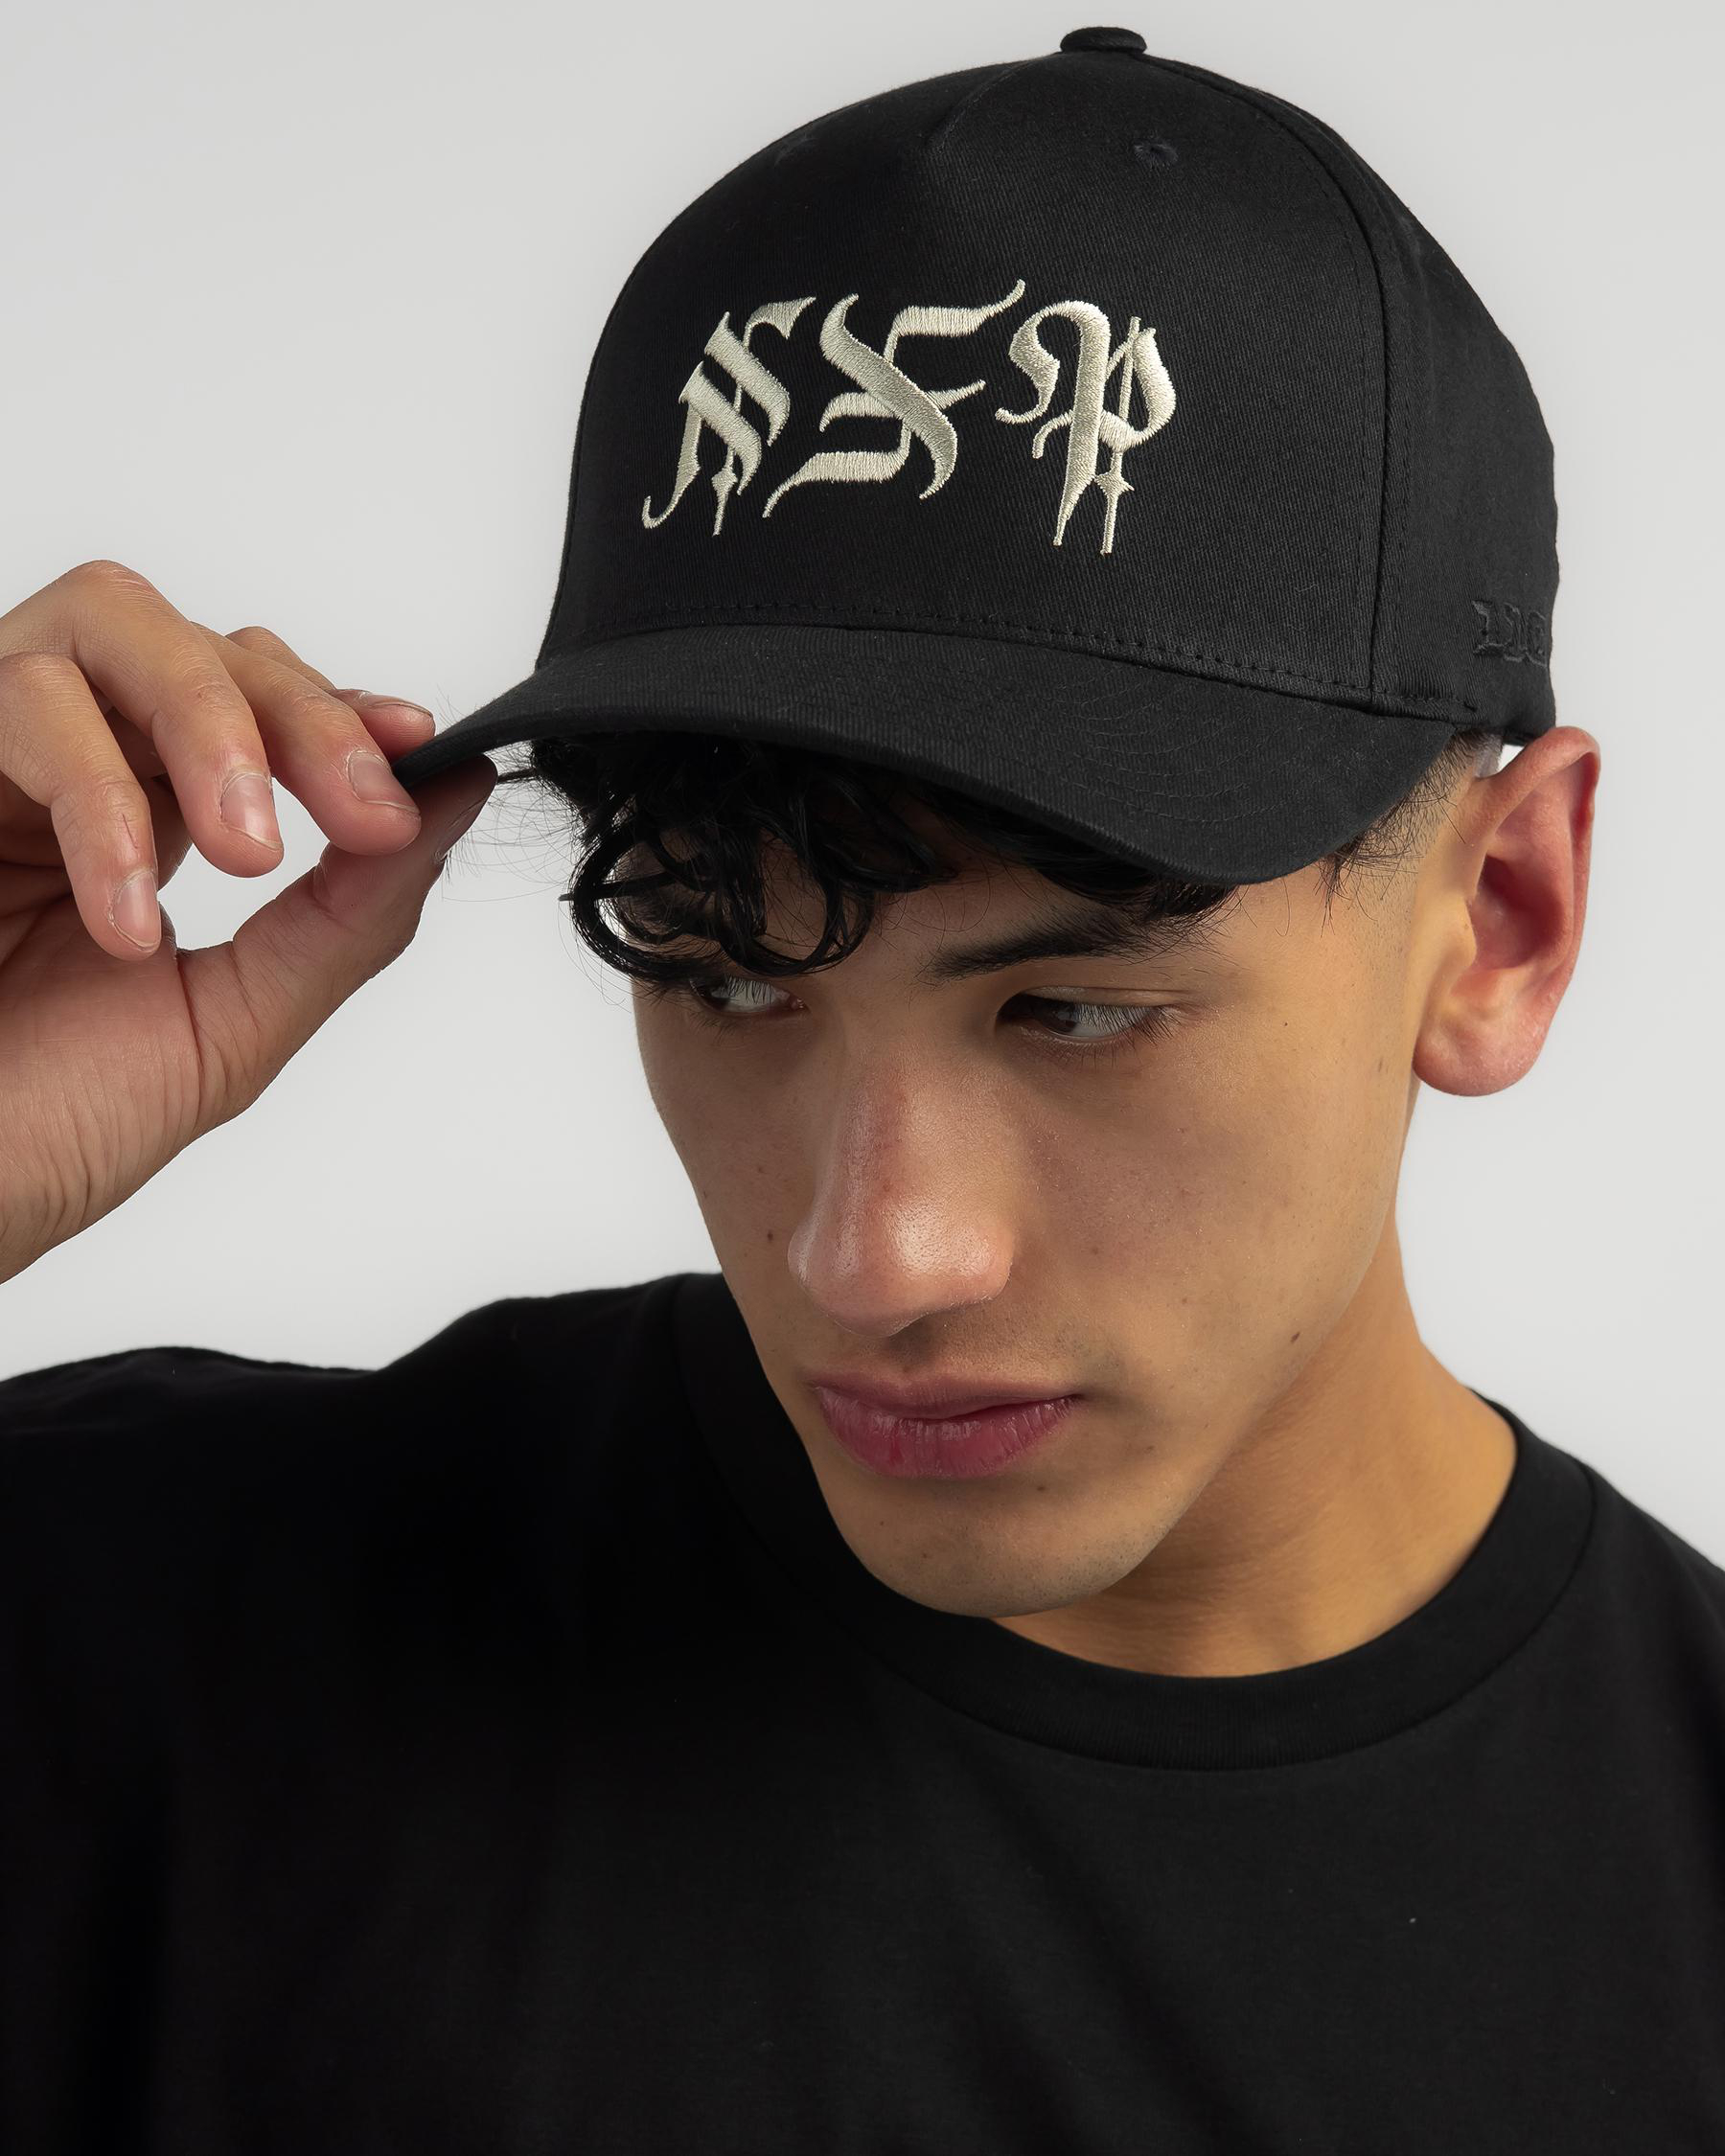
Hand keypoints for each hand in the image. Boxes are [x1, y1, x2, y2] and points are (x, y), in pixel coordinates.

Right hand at [0, 558, 494, 1283]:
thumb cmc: (42, 1130)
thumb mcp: (235, 1024)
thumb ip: (350, 913)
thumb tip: (458, 798)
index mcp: (146, 814)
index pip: (254, 702)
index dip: (339, 710)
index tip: (422, 748)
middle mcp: (64, 763)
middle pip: (195, 640)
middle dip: (301, 714)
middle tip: (361, 811)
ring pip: (106, 623)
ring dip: (208, 728)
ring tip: (250, 855)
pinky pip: (16, 699)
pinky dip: (97, 801)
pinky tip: (124, 917)